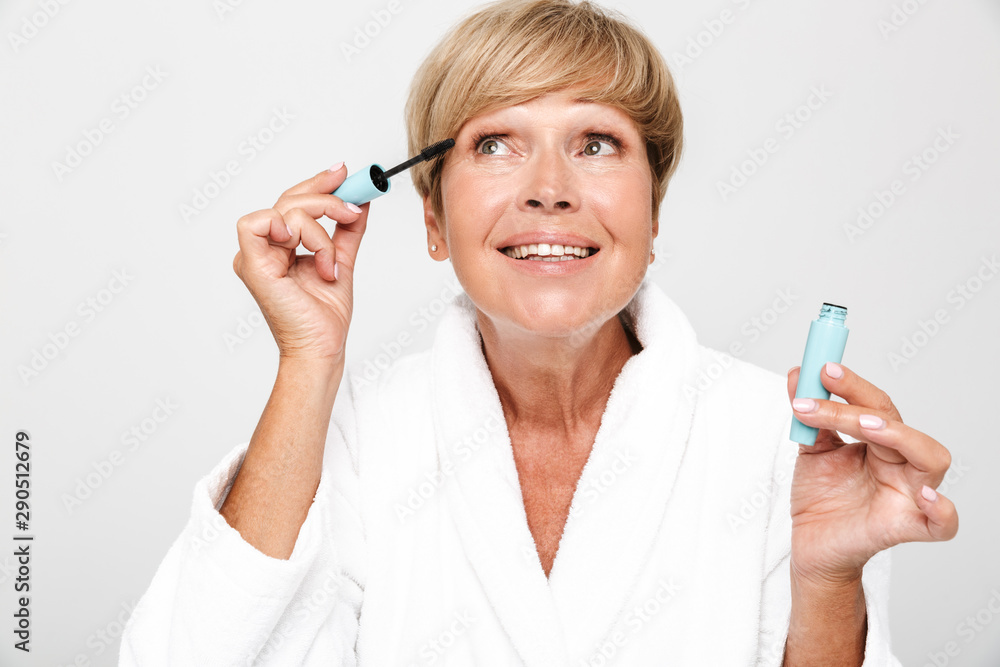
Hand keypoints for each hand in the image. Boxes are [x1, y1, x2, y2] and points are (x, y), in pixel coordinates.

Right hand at [232, 165, 369, 362]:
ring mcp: (253, 255)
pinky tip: (311, 257)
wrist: (322, 346)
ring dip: (322, 234)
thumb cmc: (324, 315)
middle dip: (327, 200)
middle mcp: (261, 248)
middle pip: (290, 200)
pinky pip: (262, 223)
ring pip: (287, 211)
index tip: (345, 173)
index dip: (318, 184)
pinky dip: (298, 234)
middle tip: (352, 210)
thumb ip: (347, 230)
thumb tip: (360, 199)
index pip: (293, 201)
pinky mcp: (252, 263)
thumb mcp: (342, 260)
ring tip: (332, 264)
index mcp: (277, 246)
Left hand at [785, 363, 958, 586]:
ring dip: (900, 436)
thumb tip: (796, 373)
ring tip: (866, 425)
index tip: (822, 369)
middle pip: (897, 425)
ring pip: (931, 458)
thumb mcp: (811, 450)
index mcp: (881, 443)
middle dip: (860, 405)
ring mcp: (908, 494)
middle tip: (824, 394)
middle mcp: (901, 464)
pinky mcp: (907, 527)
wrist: (811, 545)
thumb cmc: (821, 497)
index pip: (875, 405)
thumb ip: (808, 415)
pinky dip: (943, 510)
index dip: (851, 385)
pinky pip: (942, 524)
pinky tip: (926, 495)